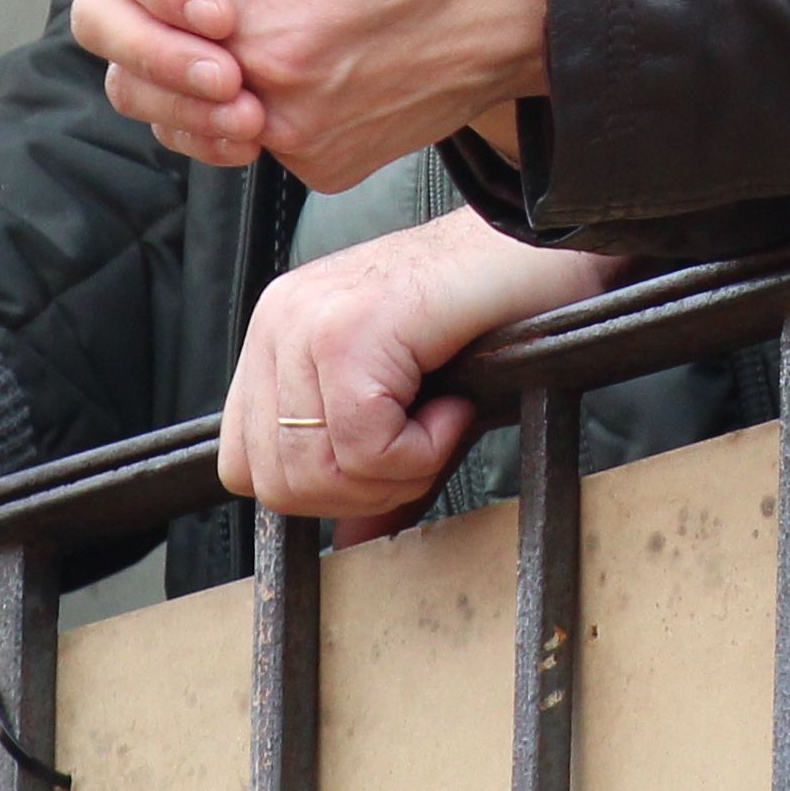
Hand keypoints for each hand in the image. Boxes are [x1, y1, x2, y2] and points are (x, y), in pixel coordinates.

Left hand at [78, 0, 550, 192]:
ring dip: (192, 51)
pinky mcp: (320, 166)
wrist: (527, 18)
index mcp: (279, 45)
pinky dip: (233, 89)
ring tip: (271, 3)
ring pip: (174, 107)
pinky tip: (290, 44)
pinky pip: (231, 132)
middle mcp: (279, 117)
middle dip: (166, 8)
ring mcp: (300, 151)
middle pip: (140, 66)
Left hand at [216, 210, 616, 536]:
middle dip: (364, 490)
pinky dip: (425, 448)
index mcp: (278, 333)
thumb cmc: (487, 311)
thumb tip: (352, 541)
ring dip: (398, 469)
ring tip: (442, 416)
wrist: (543, 249)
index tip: (388, 459)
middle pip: (278, 483)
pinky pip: (366, 446)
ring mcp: (310, 321)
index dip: (320, 489)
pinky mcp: (354, 329)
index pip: (246, 464)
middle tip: (426, 441)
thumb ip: (368, 465)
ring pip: (319, 471)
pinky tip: (454, 403)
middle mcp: (280, 320)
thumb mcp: (408, 397)